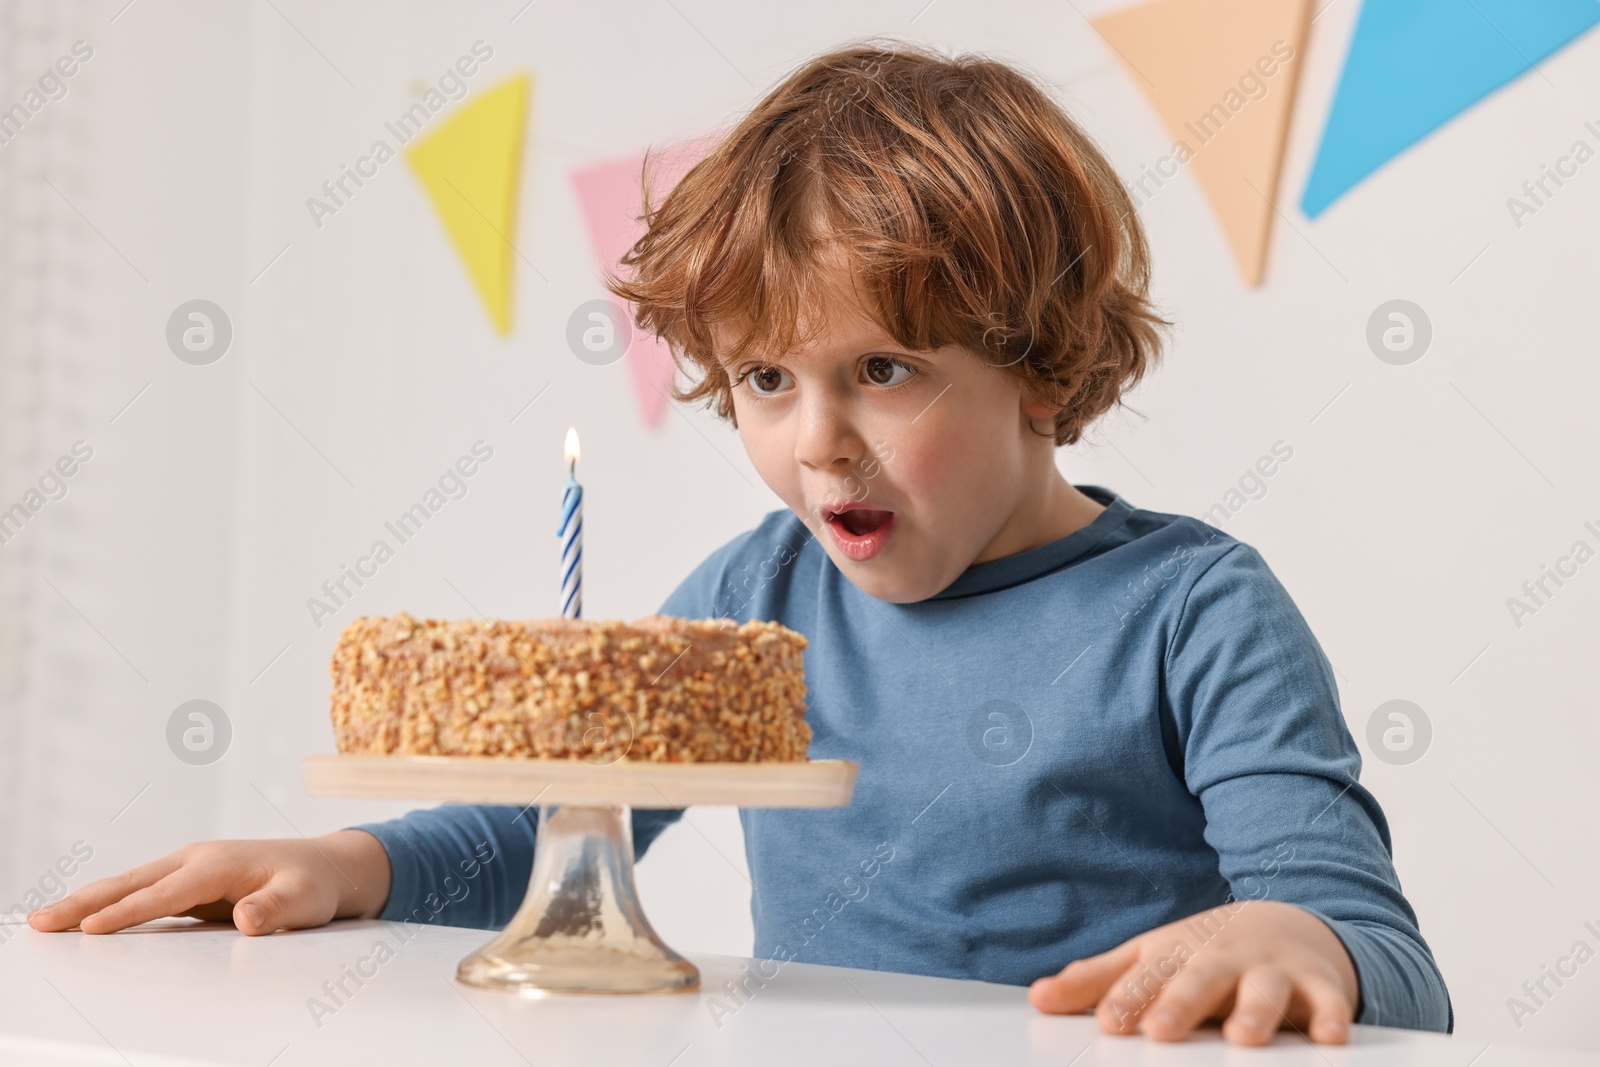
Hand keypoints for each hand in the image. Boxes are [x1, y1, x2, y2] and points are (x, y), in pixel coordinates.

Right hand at [26, 831, 391, 935]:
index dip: (128, 912)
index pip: (165, 893)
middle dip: (85, 902)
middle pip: (133, 883)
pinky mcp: (187, 881)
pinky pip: (140, 893)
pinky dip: (108, 904)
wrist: (324, 866)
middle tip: (41, 921)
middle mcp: (196, 860)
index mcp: (219, 864)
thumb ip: (276, 908)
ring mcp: (189, 868)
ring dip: (86, 902)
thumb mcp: (305, 899)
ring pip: (130, 885)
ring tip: (44, 922)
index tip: (90, 927)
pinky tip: (81, 920)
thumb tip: (247, 918)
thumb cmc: (313, 885)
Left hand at [1028, 900, 1358, 1045]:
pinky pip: (1329, 1002)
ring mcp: (1271, 971)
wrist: (1286, 925)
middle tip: (1162, 1032)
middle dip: (1181, 1005)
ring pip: (1264, 991)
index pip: (1146, 978)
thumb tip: (1038, 998)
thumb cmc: (1204, 954)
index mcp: (1176, 955)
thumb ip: (1097, 982)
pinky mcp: (1319, 986)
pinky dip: (1332, 1016)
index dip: (1127, 999)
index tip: (1108, 1022)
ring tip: (1242, 1037)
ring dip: (1254, 1013)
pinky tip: (1331, 1037)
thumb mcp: (1150, 960)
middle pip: (1199, 981)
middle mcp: (1221, 960)